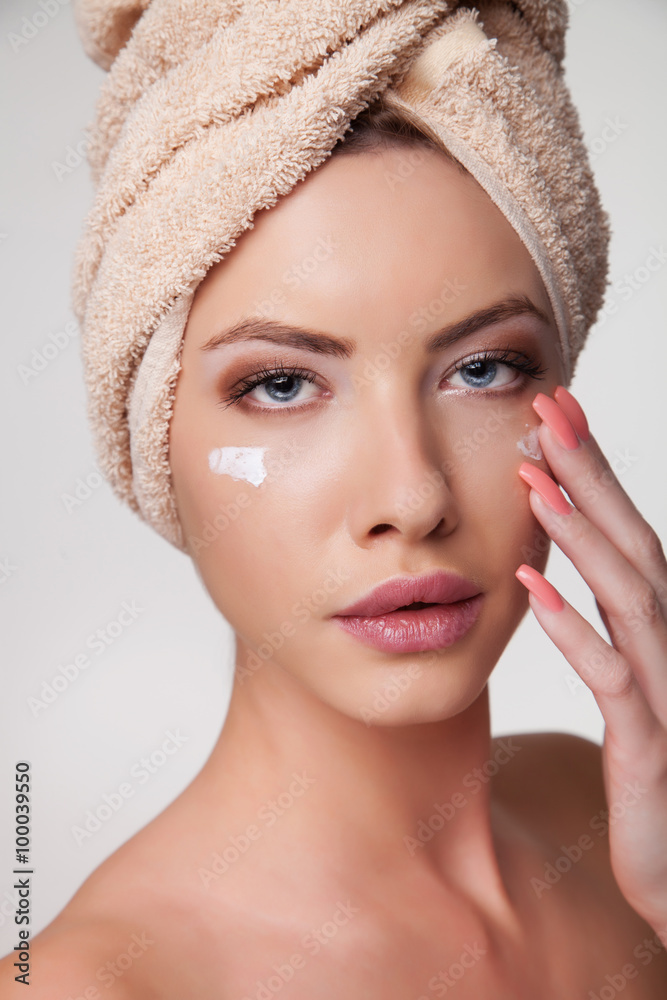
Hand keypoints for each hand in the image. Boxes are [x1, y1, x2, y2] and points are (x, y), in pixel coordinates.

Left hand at [514, 384, 666, 932]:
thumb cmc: (650, 775)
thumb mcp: (627, 691)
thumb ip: (604, 632)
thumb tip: (556, 574)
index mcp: (660, 633)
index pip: (629, 535)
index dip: (595, 472)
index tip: (554, 411)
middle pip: (635, 546)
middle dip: (592, 474)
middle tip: (547, 409)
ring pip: (630, 599)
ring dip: (581, 535)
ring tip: (532, 481)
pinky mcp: (651, 748)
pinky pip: (613, 680)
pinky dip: (574, 629)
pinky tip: (529, 586)